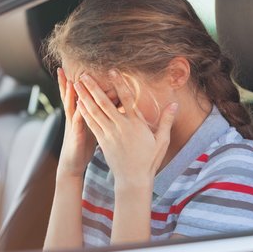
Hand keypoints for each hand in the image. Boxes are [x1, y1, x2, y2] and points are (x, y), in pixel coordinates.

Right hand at [56, 68, 96, 178]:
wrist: (72, 165)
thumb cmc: (82, 147)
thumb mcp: (88, 128)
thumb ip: (94, 116)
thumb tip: (106, 107)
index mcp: (77, 115)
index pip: (74, 95)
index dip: (74, 83)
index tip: (76, 68)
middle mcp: (73, 118)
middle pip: (68, 97)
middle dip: (65, 82)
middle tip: (62, 68)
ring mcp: (73, 126)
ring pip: (71, 106)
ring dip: (70, 94)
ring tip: (70, 80)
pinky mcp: (76, 135)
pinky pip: (78, 121)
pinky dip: (79, 111)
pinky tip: (80, 103)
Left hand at [74, 70, 177, 192]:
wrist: (133, 179)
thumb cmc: (150, 160)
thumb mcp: (162, 141)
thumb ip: (166, 120)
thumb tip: (175, 104)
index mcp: (136, 124)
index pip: (127, 99)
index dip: (119, 84)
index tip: (112, 71)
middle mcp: (120, 127)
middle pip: (105, 103)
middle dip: (93, 88)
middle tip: (84, 74)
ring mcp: (109, 134)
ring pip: (95, 112)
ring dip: (85, 97)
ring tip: (77, 84)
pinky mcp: (102, 141)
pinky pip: (92, 124)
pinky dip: (85, 112)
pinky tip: (79, 103)